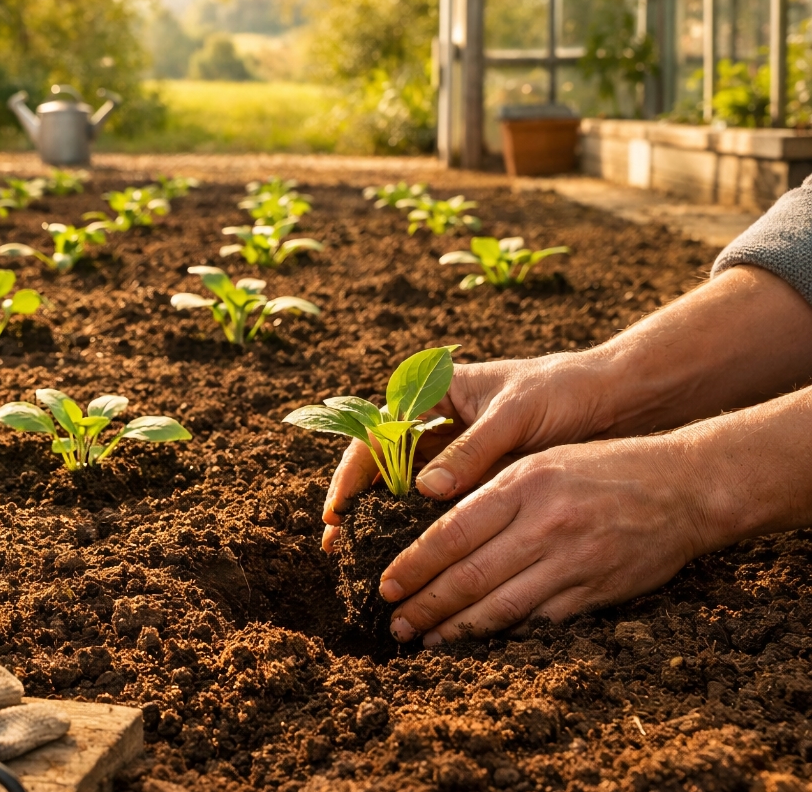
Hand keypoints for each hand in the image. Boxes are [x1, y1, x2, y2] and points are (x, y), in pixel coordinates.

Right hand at [321, 353, 613, 550]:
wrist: (612, 398)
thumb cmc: (562, 390)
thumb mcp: (516, 413)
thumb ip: (473, 449)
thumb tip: (426, 490)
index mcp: (433, 393)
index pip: (375, 431)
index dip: (352, 472)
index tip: (338, 509)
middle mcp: (433, 422)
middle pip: (378, 465)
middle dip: (355, 504)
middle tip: (336, 545)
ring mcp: (452, 451)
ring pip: (400, 489)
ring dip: (378, 520)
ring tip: (358, 558)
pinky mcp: (473, 476)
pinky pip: (434, 504)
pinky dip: (415, 527)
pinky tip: (403, 554)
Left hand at [380, 434, 717, 644]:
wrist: (686, 487)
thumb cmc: (605, 467)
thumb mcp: (541, 461)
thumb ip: (490, 493)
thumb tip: (434, 531)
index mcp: (523, 485)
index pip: (451, 533)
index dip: (414, 565)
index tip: (385, 584)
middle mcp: (544, 525)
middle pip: (468, 576)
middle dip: (424, 605)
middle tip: (394, 622)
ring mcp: (572, 563)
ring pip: (499, 606)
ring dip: (455, 629)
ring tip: (423, 639)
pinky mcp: (595, 591)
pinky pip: (538, 620)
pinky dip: (502, 632)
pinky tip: (476, 640)